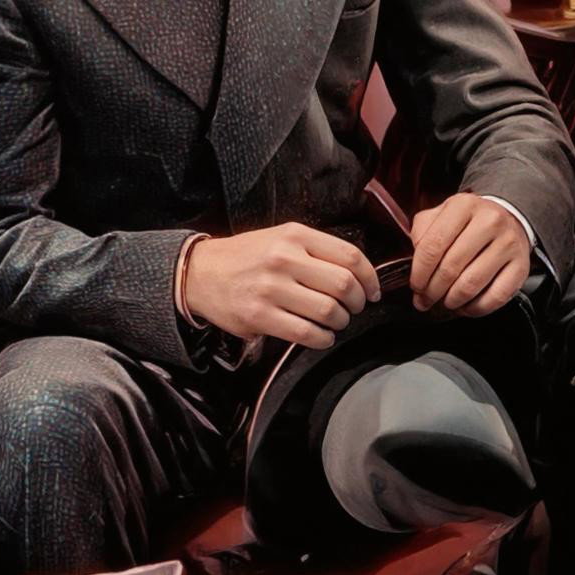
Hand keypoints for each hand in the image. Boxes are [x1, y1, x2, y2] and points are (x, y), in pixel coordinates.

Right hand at [183, 224, 380, 348]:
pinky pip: (306, 333)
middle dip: (358, 303)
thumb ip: (316, 251)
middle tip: (355, 309)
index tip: (373, 291)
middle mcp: (284, 258)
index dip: (370, 277)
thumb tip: (357, 275)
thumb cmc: (248, 256)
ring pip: (328, 311)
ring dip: (340, 322)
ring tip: (335, 322)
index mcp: (295, 235)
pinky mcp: (259, 316)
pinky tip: (321, 335)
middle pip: (343, 285)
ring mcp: (271, 288)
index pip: (350, 255)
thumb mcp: (281, 238)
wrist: (202, 272)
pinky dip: (322, 339)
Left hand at [410, 195, 531, 316]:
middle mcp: (489, 221)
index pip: (434, 244)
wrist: (509, 219)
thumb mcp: (442, 215)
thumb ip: (423, 232)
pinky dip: (475, 308)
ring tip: (444, 302)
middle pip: (451, 267)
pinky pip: (494, 297)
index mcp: (464, 205)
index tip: (415, 285)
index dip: (420, 271)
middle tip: (424, 300)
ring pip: (471, 284)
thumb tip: (414, 261)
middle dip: (432, 290)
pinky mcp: (520, 267)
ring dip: (452, 301)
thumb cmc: (469, 222)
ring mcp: (508, 244)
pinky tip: (466, 305)